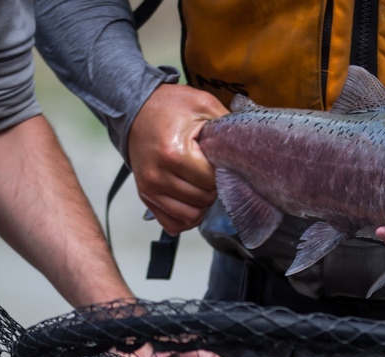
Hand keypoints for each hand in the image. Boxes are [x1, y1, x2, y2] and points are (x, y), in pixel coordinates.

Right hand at [128, 84, 227, 234]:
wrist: (136, 109)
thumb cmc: (170, 107)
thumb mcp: (203, 105)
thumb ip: (227, 126)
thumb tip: (248, 146)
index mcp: (174, 153)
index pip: (211, 181)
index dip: (221, 172)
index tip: (218, 160)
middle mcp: (158, 175)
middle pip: (203, 200)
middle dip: (213, 187)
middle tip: (211, 171)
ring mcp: (149, 189)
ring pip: (191, 216)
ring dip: (202, 204)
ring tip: (202, 184)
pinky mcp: (145, 196)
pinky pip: (172, 224)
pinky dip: (186, 217)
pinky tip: (192, 201)